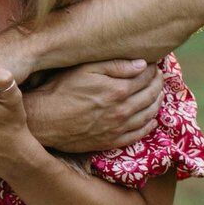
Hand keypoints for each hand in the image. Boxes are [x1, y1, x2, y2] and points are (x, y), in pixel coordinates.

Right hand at [25, 59, 163, 151]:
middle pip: (151, 94)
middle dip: (158, 83)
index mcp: (118, 89)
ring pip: (149, 114)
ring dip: (157, 102)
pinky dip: (149, 125)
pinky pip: (139, 134)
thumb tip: (142, 64)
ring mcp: (119, 127)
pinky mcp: (112, 141)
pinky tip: (151, 119)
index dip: (152, 68)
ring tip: (158, 94)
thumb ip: (114, 65)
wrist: (44, 120)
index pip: (146, 76)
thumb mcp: (84, 69)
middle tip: (158, 77)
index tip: (153, 64)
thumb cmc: (61, 90)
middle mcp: (123, 110)